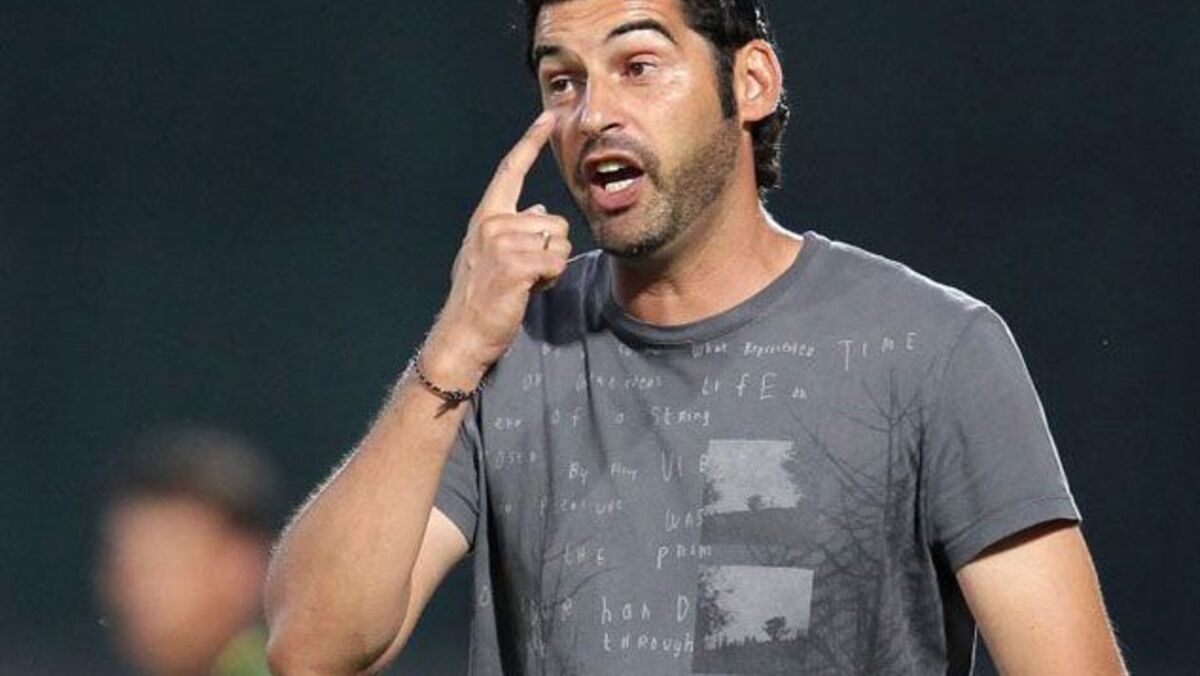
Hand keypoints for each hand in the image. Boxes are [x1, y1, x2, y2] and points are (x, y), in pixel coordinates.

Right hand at [422, 111, 570, 388]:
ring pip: (558, 241)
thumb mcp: (492, 256)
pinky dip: (551, 279)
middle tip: (524, 273)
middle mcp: (492, 223)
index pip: (510, 171)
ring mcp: (502, 242)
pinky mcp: (516, 264)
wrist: (463, 334)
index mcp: (485, 217)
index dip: (530, 142)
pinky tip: (529, 290)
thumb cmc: (482, 298)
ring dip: (550, 266)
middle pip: (553, 220)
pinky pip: (557, 261)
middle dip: (550, 249)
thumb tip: (539, 210)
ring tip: (524, 282)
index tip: (548, 117)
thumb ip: (514, 230)